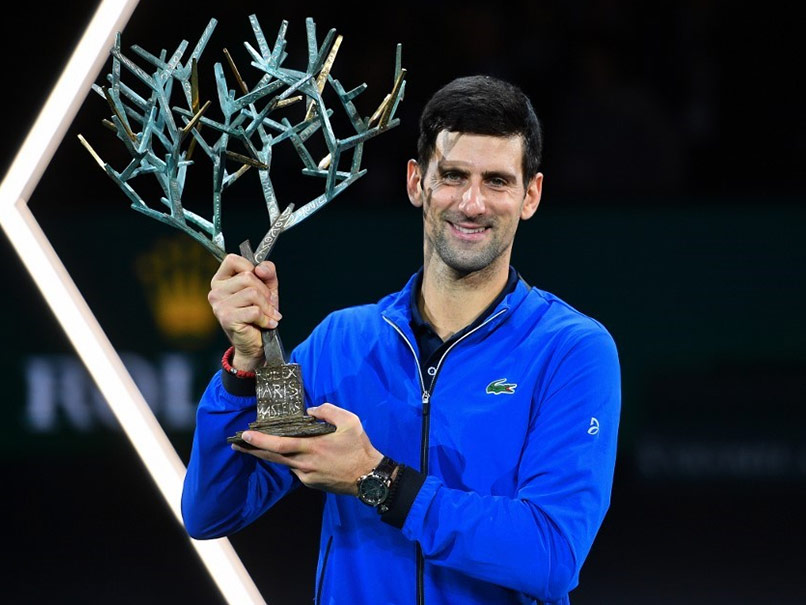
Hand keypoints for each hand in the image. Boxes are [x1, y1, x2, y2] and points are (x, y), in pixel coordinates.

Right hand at [208, 254, 281, 370]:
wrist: (256, 343)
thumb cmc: (258, 314)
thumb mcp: (267, 288)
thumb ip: (267, 272)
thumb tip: (260, 268)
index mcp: (221, 280)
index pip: (232, 260)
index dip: (250, 267)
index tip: (259, 281)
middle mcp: (216, 291)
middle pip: (248, 277)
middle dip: (265, 292)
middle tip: (269, 305)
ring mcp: (219, 305)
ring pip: (252, 293)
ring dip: (267, 306)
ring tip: (269, 315)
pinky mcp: (227, 318)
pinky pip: (254, 311)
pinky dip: (266, 318)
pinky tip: (267, 324)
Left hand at [231, 403, 382, 494]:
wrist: (369, 478)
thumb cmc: (359, 448)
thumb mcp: (350, 421)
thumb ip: (328, 411)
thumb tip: (312, 411)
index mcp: (313, 447)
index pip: (280, 444)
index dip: (261, 440)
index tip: (245, 435)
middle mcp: (305, 463)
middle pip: (273, 457)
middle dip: (253, 450)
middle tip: (236, 444)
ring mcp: (307, 475)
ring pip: (284, 463)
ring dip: (270, 455)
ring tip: (256, 447)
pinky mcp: (311, 483)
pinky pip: (296, 469)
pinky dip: (290, 460)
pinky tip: (291, 455)